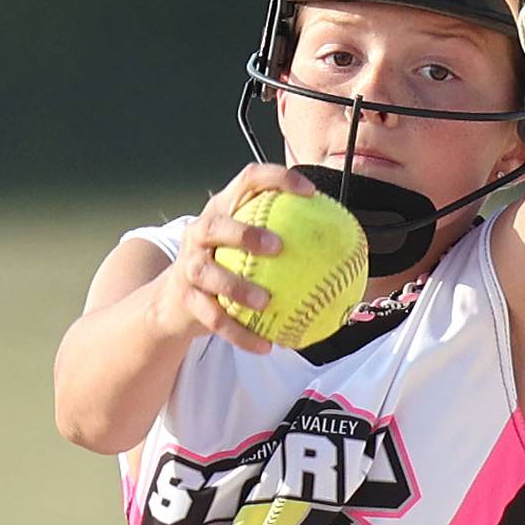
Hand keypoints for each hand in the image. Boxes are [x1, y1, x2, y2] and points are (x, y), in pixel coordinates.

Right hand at [153, 163, 314, 353]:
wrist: (175, 300)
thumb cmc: (228, 267)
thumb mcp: (249, 248)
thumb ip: (289, 239)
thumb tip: (350, 246)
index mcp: (222, 210)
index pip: (248, 180)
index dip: (277, 179)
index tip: (310, 192)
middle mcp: (200, 232)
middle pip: (216, 224)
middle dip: (245, 233)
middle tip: (278, 246)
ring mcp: (189, 265)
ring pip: (208, 273)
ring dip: (237, 287)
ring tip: (267, 301)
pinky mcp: (185, 299)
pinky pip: (214, 319)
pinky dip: (240, 334)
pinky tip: (266, 345)